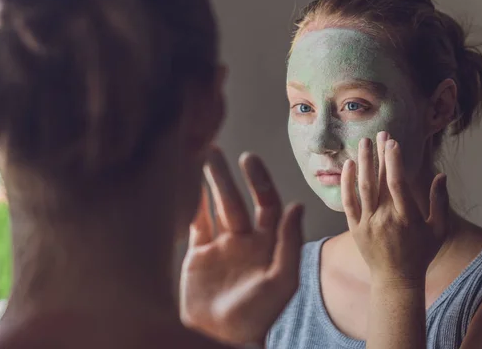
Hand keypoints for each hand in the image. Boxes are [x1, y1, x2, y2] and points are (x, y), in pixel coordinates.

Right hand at [180, 147, 303, 345]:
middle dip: (226, 176)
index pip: (266, 203)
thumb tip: (296, 205)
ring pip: (215, 208)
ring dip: (208, 185)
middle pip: (236, 200)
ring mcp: (221, 246)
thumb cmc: (258, 314)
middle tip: (214, 151)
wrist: (222, 337)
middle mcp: (245, 240)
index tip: (248, 160)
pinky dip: (191, 206)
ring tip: (198, 158)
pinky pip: (196, 224)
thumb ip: (288, 242)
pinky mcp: (199, 255)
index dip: (259, 181)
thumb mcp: (281, 279)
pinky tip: (185, 187)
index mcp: (268, 243)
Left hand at [340, 132, 448, 286]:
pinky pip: (349, 202)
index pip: (398, 183)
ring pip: (363, 187)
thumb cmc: (420, 253)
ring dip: (363, 162)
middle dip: (380, 154)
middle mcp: (386, 219)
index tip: (393, 142)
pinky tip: (348, 166)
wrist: (396, 279)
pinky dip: (347, 183)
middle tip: (380, 133)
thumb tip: (441, 176)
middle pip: (380, 180)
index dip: (394, 160)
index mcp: (407, 218)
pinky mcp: (355, 228)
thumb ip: (440, 202)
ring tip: (363, 142)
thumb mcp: (438, 229)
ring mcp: (368, 223)